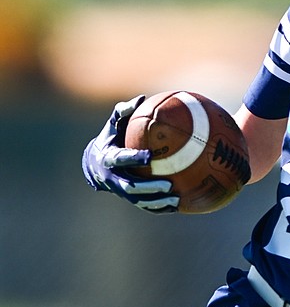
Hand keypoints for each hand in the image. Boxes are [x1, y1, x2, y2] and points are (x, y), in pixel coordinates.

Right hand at [81, 95, 178, 212]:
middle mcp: (113, 178)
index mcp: (109, 158)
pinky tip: (178, 206)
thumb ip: (123, 112)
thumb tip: (141, 98)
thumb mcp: (113, 125)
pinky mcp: (129, 198)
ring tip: (176, 199)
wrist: (95, 164)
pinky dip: (159, 208)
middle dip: (149, 187)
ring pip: (139, 200)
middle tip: (168, 185)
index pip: (121, 159)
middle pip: (130, 186)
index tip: (150, 156)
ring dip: (157, 202)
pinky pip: (145, 206)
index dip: (133, 158)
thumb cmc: (111, 139)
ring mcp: (120, 191)